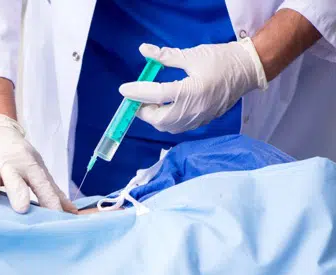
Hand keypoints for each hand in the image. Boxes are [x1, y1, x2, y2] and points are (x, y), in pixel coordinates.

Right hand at [0, 114, 76, 213]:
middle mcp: (11, 168)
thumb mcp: (38, 171)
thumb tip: (73, 213)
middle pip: (16, 181)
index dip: (50, 200)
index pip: (42, 186)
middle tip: (22, 208)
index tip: (57, 216)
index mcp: (30, 169)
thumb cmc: (21, 159)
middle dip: (18, 193)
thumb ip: (52, 192)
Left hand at [119, 38, 267, 133]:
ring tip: (149, 103)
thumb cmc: (221, 59)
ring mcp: (199, 118)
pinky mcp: (202, 121)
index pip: (157, 95)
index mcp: (191, 91)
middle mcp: (194, 109)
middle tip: (137, 99)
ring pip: (168, 127)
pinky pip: (178, 127)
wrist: (248, 70)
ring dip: (154, 118)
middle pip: (159, 119)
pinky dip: (166, 121)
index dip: (137, 92)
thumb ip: (165, 56)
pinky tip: (164, 109)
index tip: (124, 89)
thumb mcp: (192, 55)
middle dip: (144, 111)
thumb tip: (144, 50)